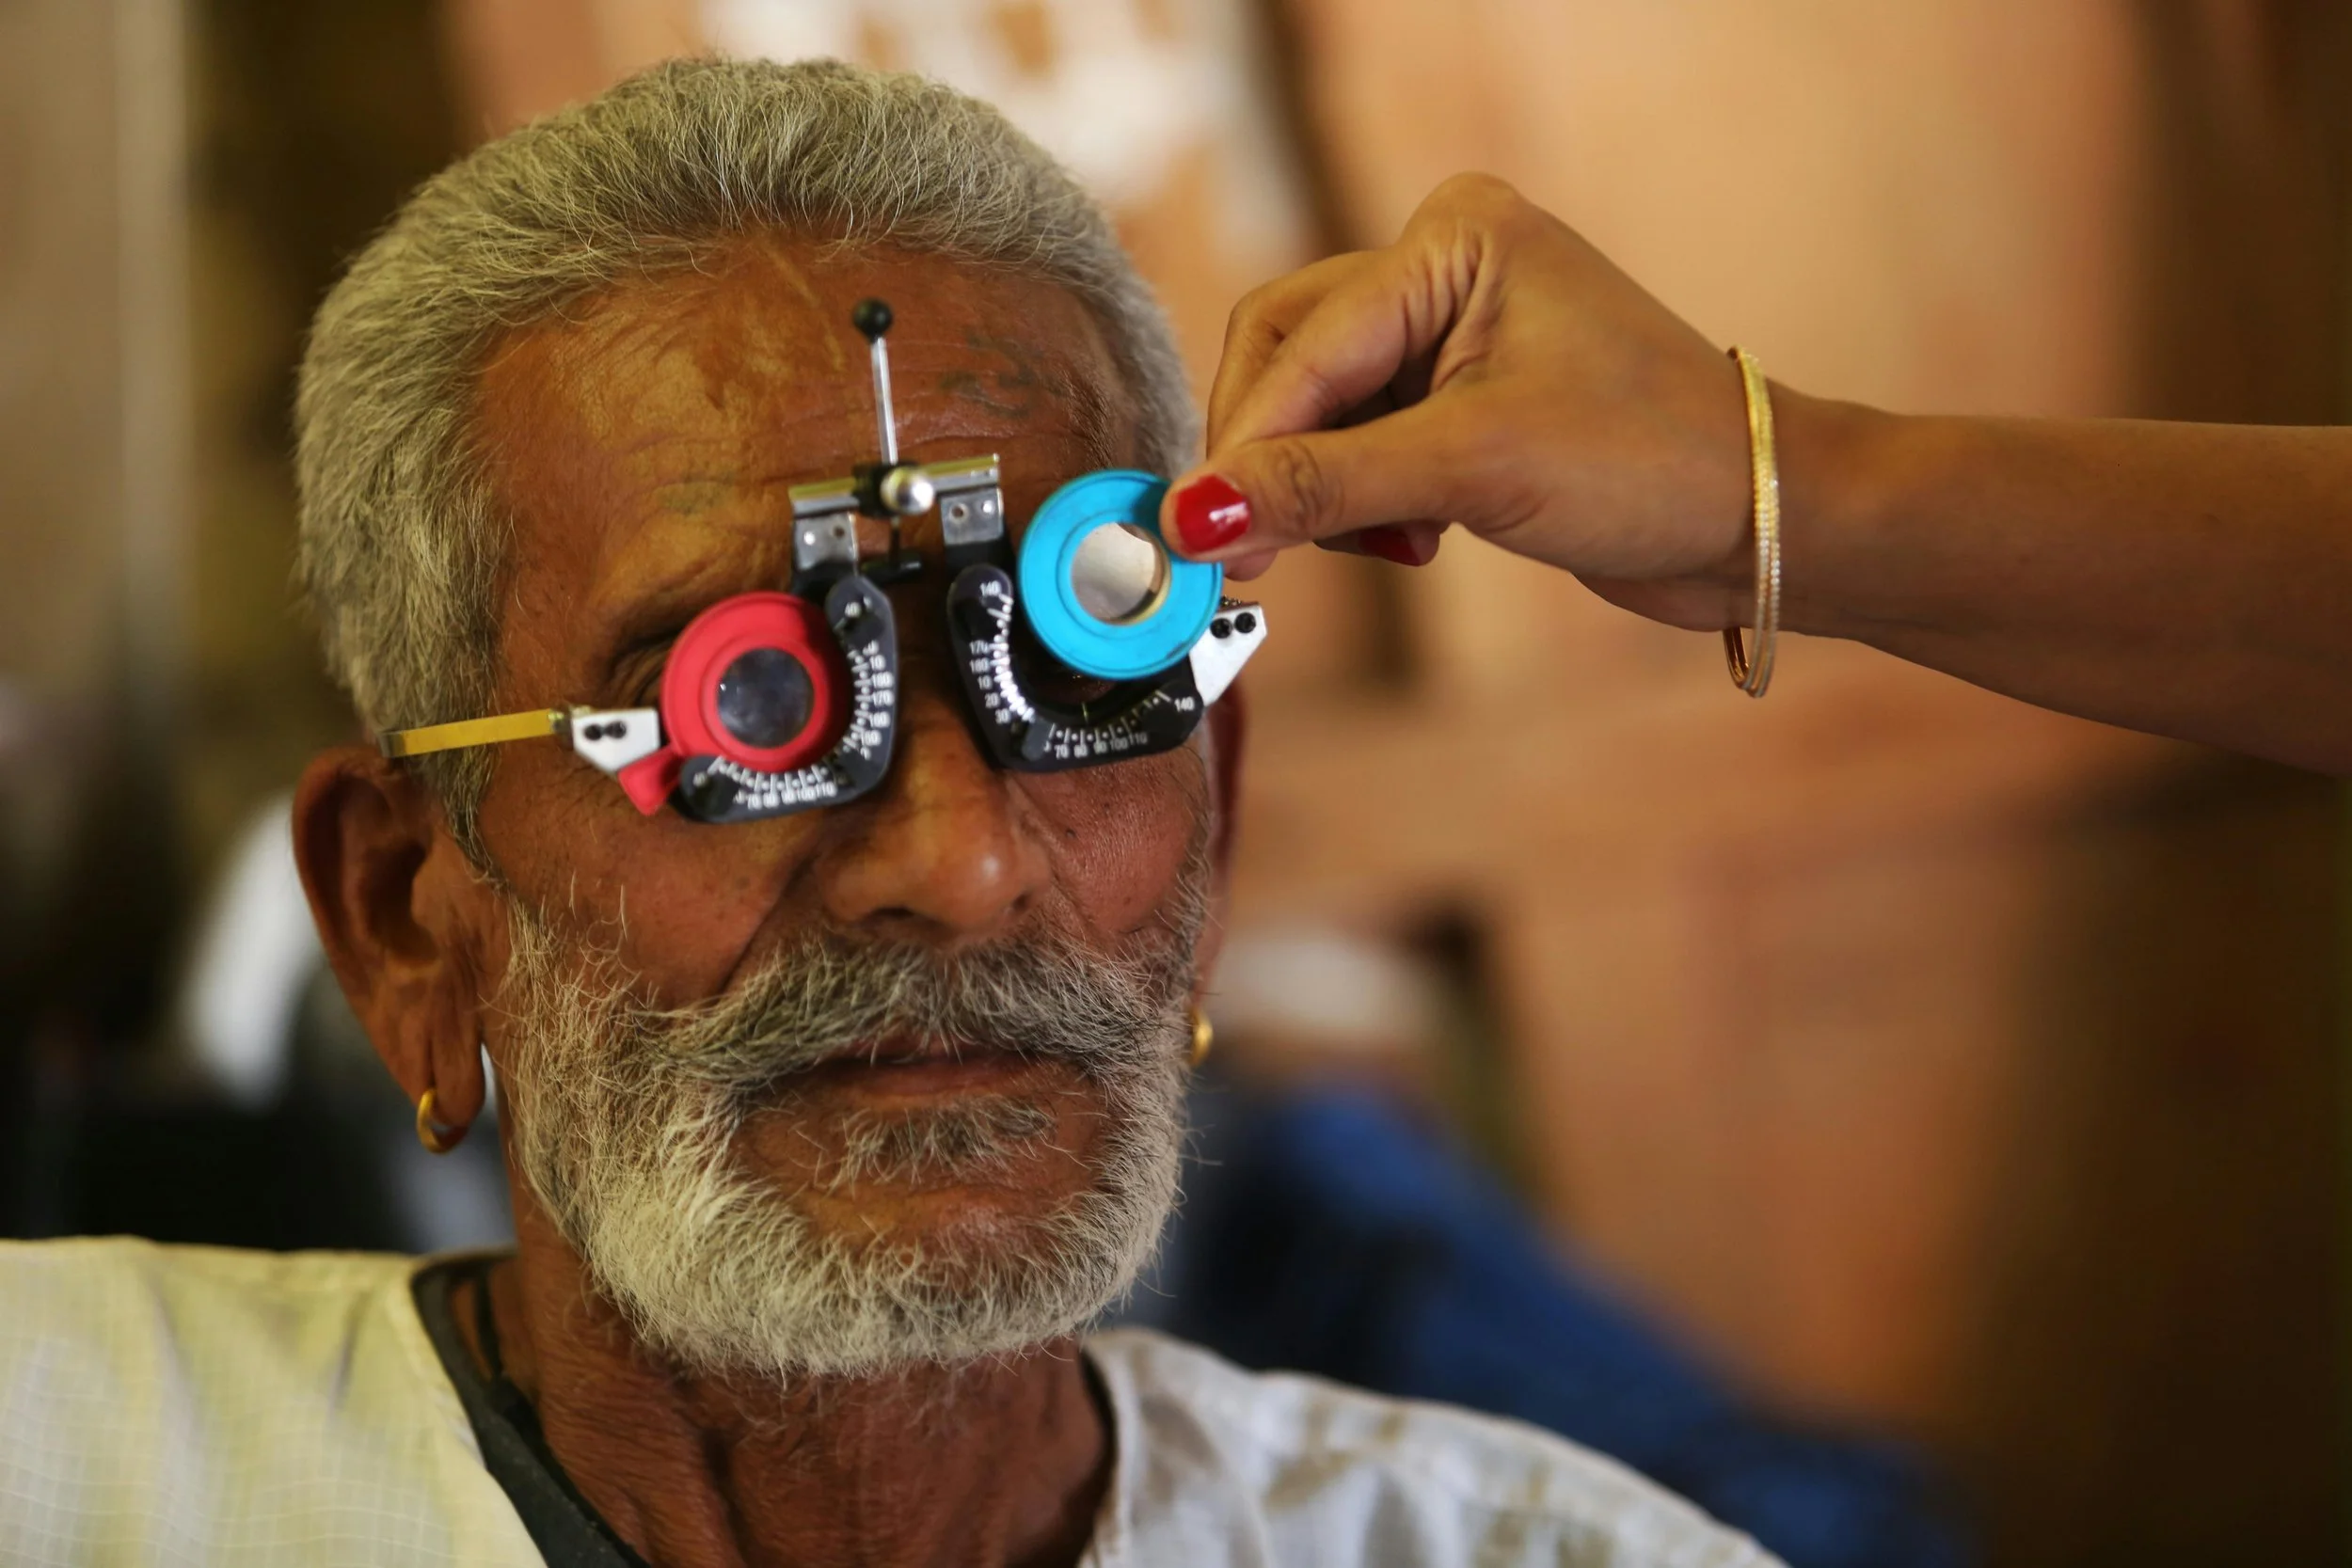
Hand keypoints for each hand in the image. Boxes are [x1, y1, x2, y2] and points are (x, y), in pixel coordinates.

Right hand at [1160, 174, 1760, 630]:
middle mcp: (1442, 269)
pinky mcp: (1457, 402)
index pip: (1301, 342)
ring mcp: (1450, 335)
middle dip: (1272, 464)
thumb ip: (1323, 487)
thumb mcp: (1474, 469)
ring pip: (1316, 415)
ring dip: (1322, 493)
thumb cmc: (1652, 462)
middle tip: (1253, 557)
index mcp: (1453, 237)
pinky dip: (1361, 505)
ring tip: (1387, 547)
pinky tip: (1416, 543)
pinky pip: (1357, 448)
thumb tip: (1195, 518)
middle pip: (1289, 364)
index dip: (1244, 445)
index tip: (1191, 534)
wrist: (1759, 522)